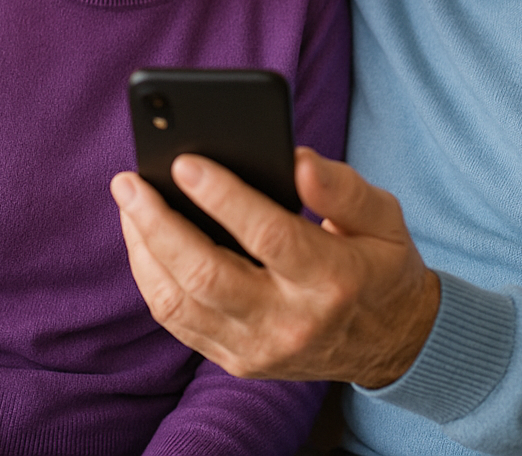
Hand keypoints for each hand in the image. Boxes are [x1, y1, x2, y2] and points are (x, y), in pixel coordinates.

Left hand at [110, 147, 439, 388]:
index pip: (268, 234)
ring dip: (144, 250)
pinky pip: (179, 322)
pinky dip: (152, 279)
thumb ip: (342, 187)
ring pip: (180, 303)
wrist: (392, 342)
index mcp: (333, 279)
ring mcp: (258, 349)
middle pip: (207, 274)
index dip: (223, 196)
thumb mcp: (383, 216)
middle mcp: (291, 322)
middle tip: (130, 181)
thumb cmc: (381, 264)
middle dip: (159, 223)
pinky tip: (143, 240)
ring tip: (129, 203)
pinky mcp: (237, 361)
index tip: (185, 161)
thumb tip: (297, 159)